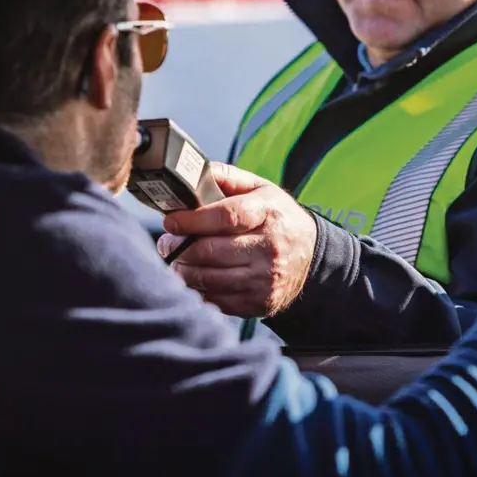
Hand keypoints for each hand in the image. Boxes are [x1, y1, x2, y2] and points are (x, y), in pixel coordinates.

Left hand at [156, 163, 317, 317]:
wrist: (310, 256)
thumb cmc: (276, 217)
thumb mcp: (260, 188)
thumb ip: (226, 178)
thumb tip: (191, 174)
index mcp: (269, 213)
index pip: (225, 217)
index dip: (191, 220)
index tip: (171, 221)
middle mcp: (269, 248)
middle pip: (210, 251)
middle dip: (178, 246)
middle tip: (167, 241)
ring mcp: (264, 279)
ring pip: (207, 278)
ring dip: (182, 269)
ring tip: (176, 258)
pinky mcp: (258, 302)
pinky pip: (215, 299)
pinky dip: (197, 289)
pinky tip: (194, 276)